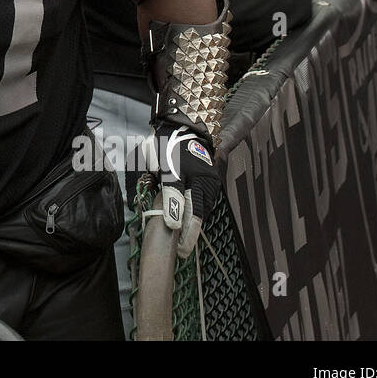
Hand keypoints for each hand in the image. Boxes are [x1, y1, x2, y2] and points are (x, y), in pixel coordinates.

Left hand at [149, 120, 219, 258]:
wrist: (181, 126)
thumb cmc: (170, 147)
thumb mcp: (168, 169)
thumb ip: (172, 196)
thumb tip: (173, 224)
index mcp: (202, 184)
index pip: (194, 217)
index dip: (187, 236)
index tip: (180, 251)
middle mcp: (208, 186)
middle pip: (198, 215)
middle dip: (189, 232)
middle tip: (180, 250)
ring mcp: (208, 183)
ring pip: (198, 209)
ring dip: (189, 222)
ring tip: (180, 237)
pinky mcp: (205, 182)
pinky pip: (198, 201)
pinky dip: (191, 211)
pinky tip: (182, 216)